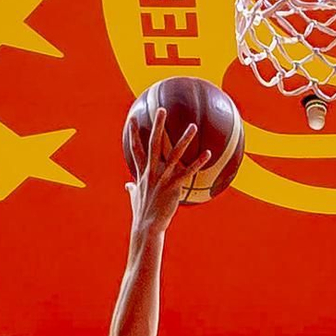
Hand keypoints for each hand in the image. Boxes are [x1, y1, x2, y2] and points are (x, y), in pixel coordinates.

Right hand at [127, 106, 205, 236]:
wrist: (147, 226)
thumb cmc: (142, 213)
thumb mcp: (134, 198)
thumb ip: (131, 189)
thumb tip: (126, 186)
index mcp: (142, 172)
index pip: (136, 148)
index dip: (133, 133)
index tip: (132, 119)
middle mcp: (152, 171)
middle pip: (154, 143)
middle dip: (158, 125)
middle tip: (162, 109)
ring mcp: (163, 178)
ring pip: (174, 154)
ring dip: (184, 139)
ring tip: (193, 126)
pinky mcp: (174, 186)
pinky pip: (188, 171)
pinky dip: (198, 162)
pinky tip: (208, 153)